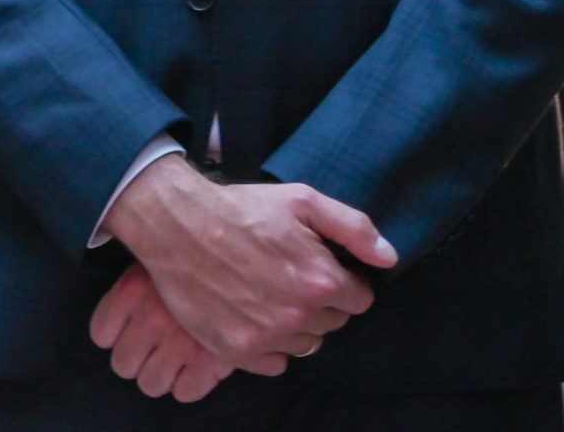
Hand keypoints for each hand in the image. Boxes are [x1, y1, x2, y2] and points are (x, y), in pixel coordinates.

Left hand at [90, 263, 232, 401]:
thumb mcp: (154, 263)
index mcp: (131, 292)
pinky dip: (189, 385)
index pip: (101, 335)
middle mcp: (150, 320)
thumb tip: (116, 323)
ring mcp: (179, 344)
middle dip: (136, 360)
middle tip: (153, 348)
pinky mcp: (209, 362)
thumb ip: (131, 291)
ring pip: (150, 384)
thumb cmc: (194, 264)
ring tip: (174, 359)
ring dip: (160, 376)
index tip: (129, 331)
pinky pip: (185, 393)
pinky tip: (196, 366)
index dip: (115, 336)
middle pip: (123, 365)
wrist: (241, 264)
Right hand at [103, 155, 395, 371]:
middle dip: (318, 302)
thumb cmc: (239, 208)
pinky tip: (251, 316)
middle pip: (333, 323)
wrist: (174, 223)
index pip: (359, 299)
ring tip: (266, 293)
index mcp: (321, 280)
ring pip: (306, 343)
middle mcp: (299, 316)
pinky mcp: (238, 350)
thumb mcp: (301, 200)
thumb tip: (389, 259)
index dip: (339, 280)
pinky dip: (269, 345)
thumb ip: (354, 228)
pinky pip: (276, 363)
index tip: (314, 265)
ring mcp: (267, 336)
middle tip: (285, 275)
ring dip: (295, 324)